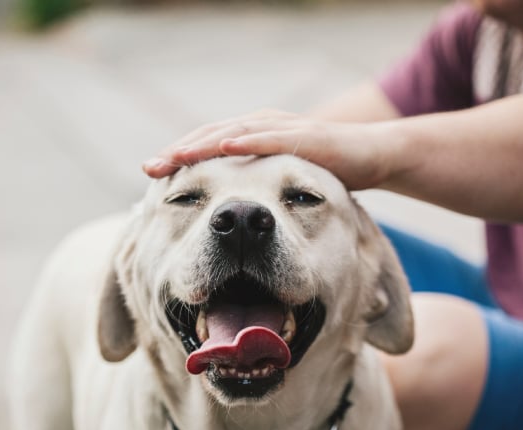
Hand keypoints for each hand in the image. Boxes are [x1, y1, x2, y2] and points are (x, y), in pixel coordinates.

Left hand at [142, 109, 392, 189]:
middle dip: (179, 152)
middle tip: (150, 168)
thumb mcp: (281, 182)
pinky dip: (247, 140)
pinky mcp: (306, 136)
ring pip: (234, 132)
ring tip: (175, 157)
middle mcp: (261, 126)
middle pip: (211, 136)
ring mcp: (283, 128)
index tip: (151, 176)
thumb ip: (255, 186)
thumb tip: (225, 210)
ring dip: (202, 144)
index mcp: (252, 136)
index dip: (179, 159)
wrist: (372, 156)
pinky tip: (225, 145)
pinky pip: (271, 137)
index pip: (207, 145)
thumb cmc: (324, 171)